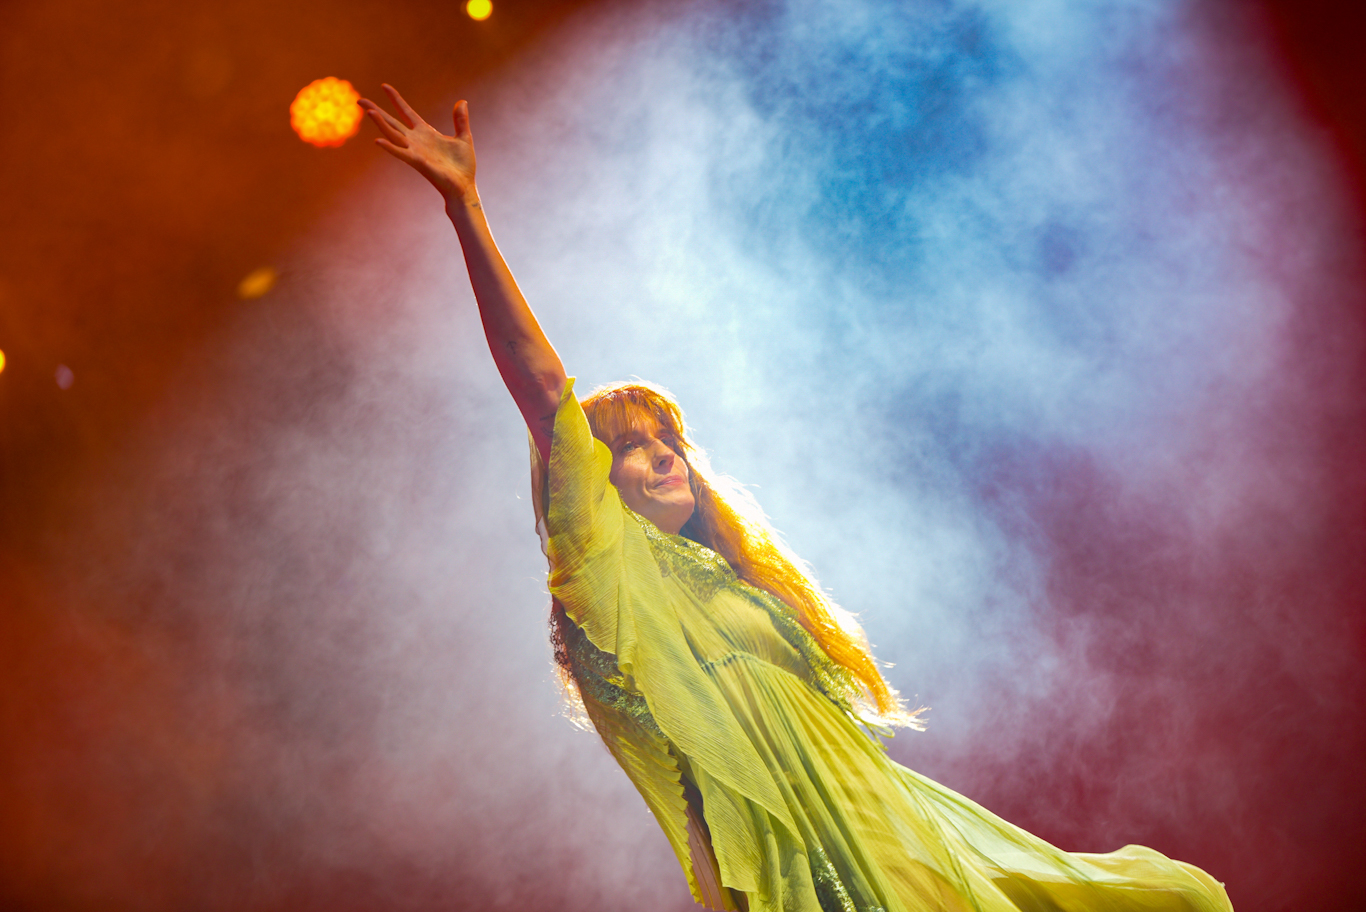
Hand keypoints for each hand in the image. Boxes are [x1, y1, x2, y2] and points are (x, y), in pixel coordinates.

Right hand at [359, 84, 476, 202]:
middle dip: (376, 111)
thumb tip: (462, 102)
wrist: (464, 186)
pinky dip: (390, 147)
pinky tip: (378, 141)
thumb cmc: (463, 166)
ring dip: (381, 124)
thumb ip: (461, 120)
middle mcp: (416, 141)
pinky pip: (401, 154)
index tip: (384, 86)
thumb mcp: (464, 138)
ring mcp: (415, 151)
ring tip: (370, 112)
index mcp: (425, 132)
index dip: (396, 99)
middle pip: (392, 122)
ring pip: (393, 135)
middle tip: (360, 100)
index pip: (406, 112)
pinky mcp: (418, 163)